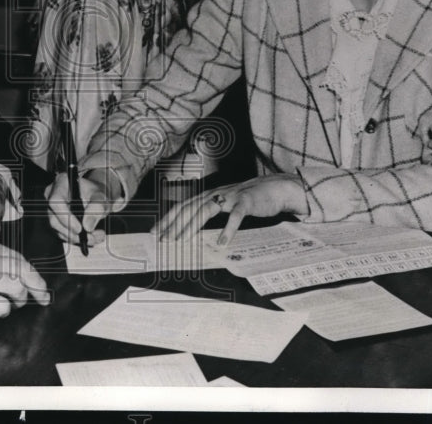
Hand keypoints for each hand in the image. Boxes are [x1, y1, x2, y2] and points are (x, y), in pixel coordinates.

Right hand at [0, 236, 49, 320]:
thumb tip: (4, 274)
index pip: (15, 256)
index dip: (31, 272)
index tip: (38, 283)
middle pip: (21, 269)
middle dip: (36, 285)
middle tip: (42, 297)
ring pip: (15, 286)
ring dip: (18, 299)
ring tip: (13, 305)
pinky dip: (3, 310)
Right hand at [45, 152, 121, 245]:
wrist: (95, 196)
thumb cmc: (96, 193)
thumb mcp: (101, 197)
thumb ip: (97, 208)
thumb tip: (87, 226)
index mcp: (61, 183)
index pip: (56, 202)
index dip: (66, 217)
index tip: (80, 229)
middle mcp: (52, 195)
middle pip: (54, 219)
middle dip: (74, 233)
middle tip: (93, 237)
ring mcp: (52, 209)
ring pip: (58, 230)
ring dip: (77, 238)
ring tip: (96, 237)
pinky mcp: (55, 221)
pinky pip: (62, 234)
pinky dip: (77, 238)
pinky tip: (91, 237)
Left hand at [154, 174, 307, 243]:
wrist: (275, 188)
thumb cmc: (248, 199)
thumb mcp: (225, 203)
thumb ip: (209, 211)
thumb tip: (191, 227)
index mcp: (209, 195)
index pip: (183, 206)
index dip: (168, 218)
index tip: (155, 232)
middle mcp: (216, 193)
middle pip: (190, 208)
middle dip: (174, 224)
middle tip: (163, 240)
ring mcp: (231, 196)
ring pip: (207, 209)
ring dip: (193, 226)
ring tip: (183, 240)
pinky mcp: (247, 201)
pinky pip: (236, 216)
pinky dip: (228, 229)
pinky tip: (222, 242)